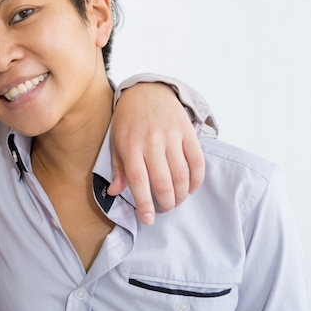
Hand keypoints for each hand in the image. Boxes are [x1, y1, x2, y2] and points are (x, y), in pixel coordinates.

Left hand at [107, 82, 204, 224]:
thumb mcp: (116, 142)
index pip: (138, 180)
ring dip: (181, 194)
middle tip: (164, 209)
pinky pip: (197, 161)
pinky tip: (191, 188)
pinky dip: (196, 179)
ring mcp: (171, 136)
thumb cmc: (128, 121)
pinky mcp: (187, 131)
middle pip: (162, 182)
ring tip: (176, 200)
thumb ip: (118, 168)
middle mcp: (151, 141)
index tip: (147, 220)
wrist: (147, 91)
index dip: (144, 204)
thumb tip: (114, 192)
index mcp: (130, 145)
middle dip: (165, 203)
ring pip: (181, 174)